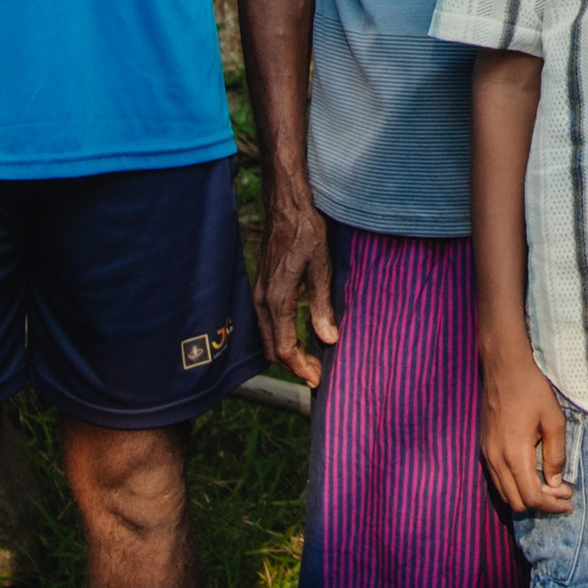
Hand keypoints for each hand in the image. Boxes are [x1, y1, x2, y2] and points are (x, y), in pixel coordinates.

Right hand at [254, 176, 337, 387]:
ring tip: (311, 359)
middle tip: (317, 374)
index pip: (285, 348)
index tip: (318, 379)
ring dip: (287, 352)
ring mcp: (259, 295)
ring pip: (268, 337)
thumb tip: (329, 339)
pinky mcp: (261, 289)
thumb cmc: (306, 233)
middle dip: (294, 366)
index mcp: (278, 299)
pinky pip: (267, 323)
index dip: (301, 368)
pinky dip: (282, 337)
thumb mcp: (321, 268)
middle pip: (273, 349)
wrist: (286, 207)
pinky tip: (300, 336)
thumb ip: (322, 306)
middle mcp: (263, 301)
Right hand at [480, 343, 574, 515]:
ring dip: (527, 496)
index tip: (568, 501)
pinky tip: (532, 475)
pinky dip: (515, 486)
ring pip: (505, 494)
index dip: (551, 505)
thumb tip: (555, 483)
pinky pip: (497, 481)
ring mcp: (487, 455)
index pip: (531, 497)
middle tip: (562, 493)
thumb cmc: (532, 390)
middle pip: (516, 503)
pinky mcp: (484, 448)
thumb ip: (555, 455)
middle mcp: (496, 460)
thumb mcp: (554, 420)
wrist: (503, 368)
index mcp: (514, 454)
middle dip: (541, 504)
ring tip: (550, 486)